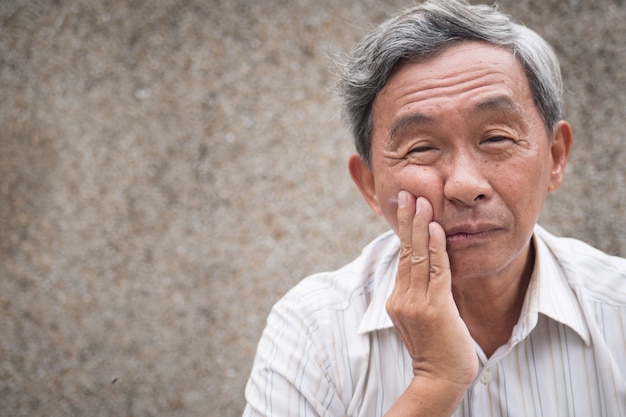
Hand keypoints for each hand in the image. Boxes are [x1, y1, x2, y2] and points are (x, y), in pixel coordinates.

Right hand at [387, 191, 477, 389]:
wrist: (441, 380)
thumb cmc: (438, 350)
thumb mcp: (423, 319)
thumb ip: (421, 295)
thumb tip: (426, 272)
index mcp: (398, 299)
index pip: (402, 258)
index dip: (405, 231)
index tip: (406, 207)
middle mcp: (402, 298)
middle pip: (405, 252)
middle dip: (408, 220)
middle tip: (407, 193)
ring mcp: (416, 303)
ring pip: (417, 257)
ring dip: (420, 227)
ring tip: (422, 201)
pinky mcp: (435, 308)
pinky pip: (435, 271)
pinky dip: (435, 248)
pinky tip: (435, 229)